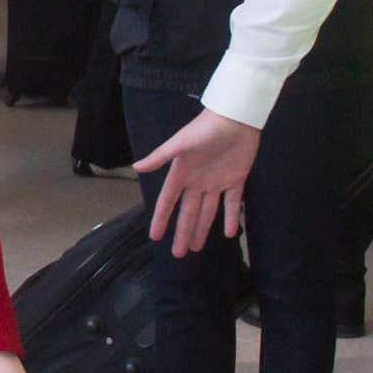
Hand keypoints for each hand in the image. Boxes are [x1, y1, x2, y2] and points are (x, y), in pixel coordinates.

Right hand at [135, 108, 261, 258]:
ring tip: (195, 248)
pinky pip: (233, 204)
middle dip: (183, 232)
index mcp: (182, 174)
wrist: (236, 118)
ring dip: (202, 230)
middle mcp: (197, 182)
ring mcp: (217, 182)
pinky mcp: (236, 180)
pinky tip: (228, 233)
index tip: (155, 237)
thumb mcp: (180, 143)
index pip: (168, 201)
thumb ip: (160, 157)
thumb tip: (136, 167)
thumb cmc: (205, 129)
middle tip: (178, 254)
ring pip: (208, 212)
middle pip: (188, 212)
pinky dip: (231, 218)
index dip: (161, 219)